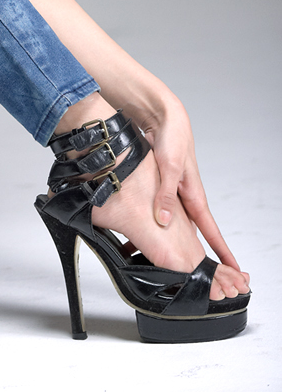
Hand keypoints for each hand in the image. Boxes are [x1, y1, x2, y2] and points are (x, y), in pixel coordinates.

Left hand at [144, 98, 247, 283]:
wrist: (163, 115)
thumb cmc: (171, 138)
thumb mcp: (168, 168)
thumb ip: (166, 195)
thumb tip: (165, 221)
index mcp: (194, 195)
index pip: (211, 230)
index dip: (222, 251)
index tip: (234, 270)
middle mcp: (187, 195)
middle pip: (199, 231)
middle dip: (207, 252)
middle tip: (215, 276)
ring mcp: (176, 190)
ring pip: (181, 222)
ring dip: (185, 240)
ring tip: (187, 261)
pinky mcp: (164, 183)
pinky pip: (167, 209)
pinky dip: (166, 222)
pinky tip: (158, 230)